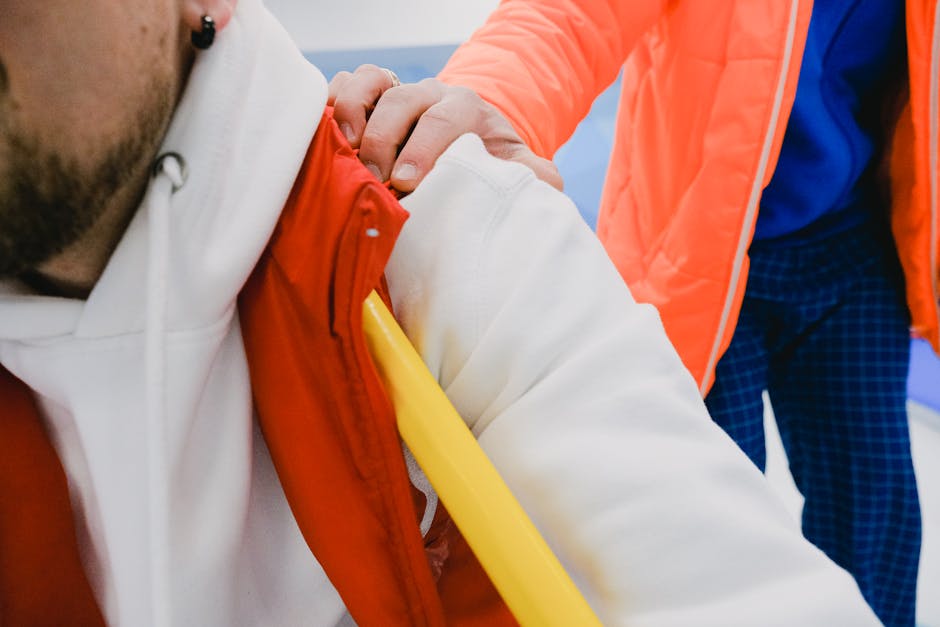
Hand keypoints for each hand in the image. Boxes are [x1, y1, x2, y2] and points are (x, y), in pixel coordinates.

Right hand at [328, 65, 562, 192]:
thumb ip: (531, 175)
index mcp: (465, 108)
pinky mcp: (367, 99)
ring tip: (346, 152)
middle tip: (376, 180)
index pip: (444, 119)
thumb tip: (545, 185)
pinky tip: (326, 138)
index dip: (424, 148)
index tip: (408, 182)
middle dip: (384, 140)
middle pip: (400, 101)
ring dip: (351, 115)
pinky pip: (342, 85)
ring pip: (367, 82)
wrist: (467, 141)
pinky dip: (330, 105)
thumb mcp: (514, 167)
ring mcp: (395, 92)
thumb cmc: (486, 160)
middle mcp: (428, 93)